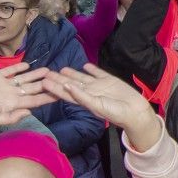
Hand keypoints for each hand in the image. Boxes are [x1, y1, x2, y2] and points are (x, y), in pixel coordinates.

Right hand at [0, 64, 54, 127]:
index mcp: (13, 105)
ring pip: (24, 79)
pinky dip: (18, 67)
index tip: (61, 94)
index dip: (47, 97)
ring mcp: (4, 85)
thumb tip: (29, 113)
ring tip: (48, 70)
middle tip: (59, 78)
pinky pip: (9, 71)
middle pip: (33, 89)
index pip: (35, 101)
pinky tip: (28, 64)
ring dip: (36, 75)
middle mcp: (11, 94)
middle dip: (46, 84)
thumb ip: (11, 117)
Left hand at [43, 64, 159, 145]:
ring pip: (82, 78)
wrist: (135, 111)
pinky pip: (98, 73)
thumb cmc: (115, 112)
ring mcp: (100, 86)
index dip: (55, 87)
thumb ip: (81, 96)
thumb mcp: (96, 105)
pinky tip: (85, 65)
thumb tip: (67, 85)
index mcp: (85, 100)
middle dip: (59, 79)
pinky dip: (92, 69)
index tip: (43, 81)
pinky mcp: (110, 80)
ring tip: (62, 68)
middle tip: (47, 72)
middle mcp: (90, 92)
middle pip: (71, 84)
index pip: (66, 93)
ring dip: (72, 73)